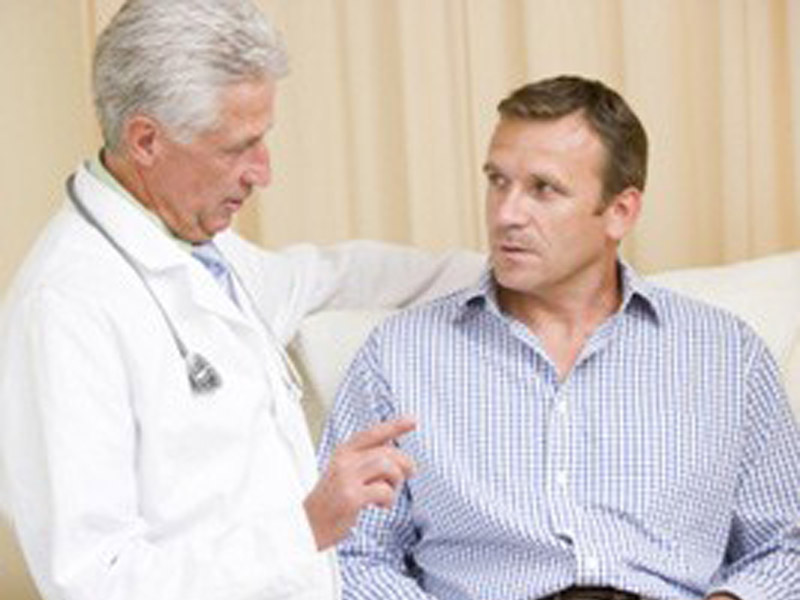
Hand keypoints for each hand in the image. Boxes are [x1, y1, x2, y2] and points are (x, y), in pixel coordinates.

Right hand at [304, 417, 416, 550]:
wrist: (307, 526)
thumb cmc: (331, 501)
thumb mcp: (345, 473)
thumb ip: (366, 462)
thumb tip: (398, 458)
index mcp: (343, 452)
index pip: (372, 434)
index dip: (394, 426)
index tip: (413, 421)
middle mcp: (344, 461)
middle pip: (386, 452)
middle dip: (404, 463)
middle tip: (410, 474)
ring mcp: (346, 479)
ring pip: (387, 468)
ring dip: (396, 481)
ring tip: (389, 494)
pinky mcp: (351, 498)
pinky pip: (383, 491)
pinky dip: (389, 499)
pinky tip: (381, 506)